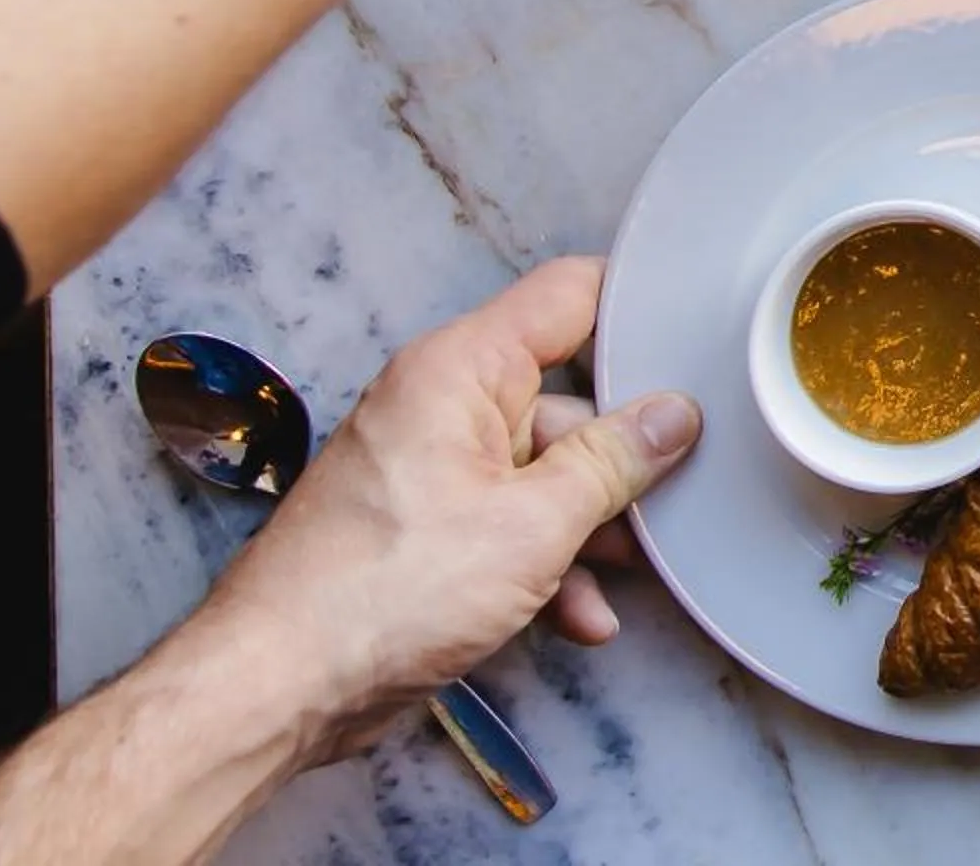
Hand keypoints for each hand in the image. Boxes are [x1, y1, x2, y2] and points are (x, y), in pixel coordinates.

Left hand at [191, 259, 699, 754]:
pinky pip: (507, 521)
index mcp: (460, 369)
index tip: (698, 340)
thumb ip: (612, 464)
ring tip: (627, 574)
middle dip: (620, 457)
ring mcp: (432, 467)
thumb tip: (672, 417)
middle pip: (565, 399)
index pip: (568, 296)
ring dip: (588, 527)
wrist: (281, 683)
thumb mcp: (531, 524)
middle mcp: (442, 404)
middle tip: (674, 494)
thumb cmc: (384, 590)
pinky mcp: (426, 528)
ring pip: (542, 472)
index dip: (637, 308)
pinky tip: (579, 617)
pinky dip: (546, 564)